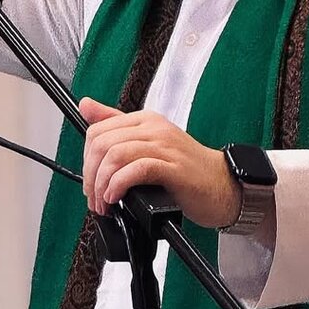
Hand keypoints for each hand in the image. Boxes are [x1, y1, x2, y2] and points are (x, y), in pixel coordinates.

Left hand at [79, 97, 240, 228]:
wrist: (223, 185)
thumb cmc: (186, 169)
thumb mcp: (148, 142)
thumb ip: (115, 123)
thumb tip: (86, 105)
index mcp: (146, 120)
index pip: (98, 129)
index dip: (86, 160)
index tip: (91, 182)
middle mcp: (154, 128)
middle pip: (102, 143)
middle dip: (91, 175)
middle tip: (95, 198)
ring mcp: (165, 146)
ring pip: (115, 155)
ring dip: (102, 185)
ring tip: (105, 203)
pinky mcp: (174, 168)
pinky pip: (137, 169)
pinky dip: (119, 185)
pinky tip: (117, 198)